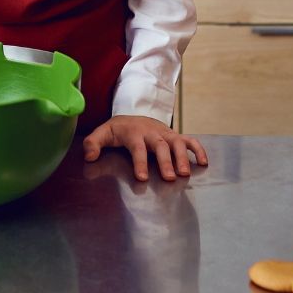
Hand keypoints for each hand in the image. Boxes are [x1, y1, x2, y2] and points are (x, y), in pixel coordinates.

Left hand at [82, 114, 208, 181]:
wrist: (134, 114)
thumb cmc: (119, 129)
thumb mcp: (103, 133)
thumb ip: (93, 143)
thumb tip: (89, 156)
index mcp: (133, 133)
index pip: (137, 148)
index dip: (139, 162)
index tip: (142, 177)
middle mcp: (152, 132)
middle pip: (160, 145)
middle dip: (165, 161)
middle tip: (170, 177)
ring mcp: (165, 133)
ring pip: (176, 142)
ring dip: (182, 157)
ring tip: (185, 174)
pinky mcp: (174, 135)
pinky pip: (189, 140)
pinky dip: (198, 149)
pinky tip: (204, 163)